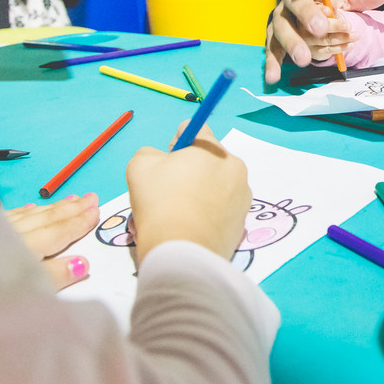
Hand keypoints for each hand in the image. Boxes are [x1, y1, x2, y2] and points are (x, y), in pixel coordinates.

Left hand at [6, 193, 100, 289]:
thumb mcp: (23, 294)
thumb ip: (53, 277)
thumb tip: (84, 263)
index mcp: (28, 248)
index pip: (59, 232)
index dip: (79, 222)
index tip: (96, 210)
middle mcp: (15, 234)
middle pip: (48, 219)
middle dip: (71, 208)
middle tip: (90, 197)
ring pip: (31, 214)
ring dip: (53, 207)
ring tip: (71, 199)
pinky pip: (11, 215)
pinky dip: (25, 211)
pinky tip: (31, 207)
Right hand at [125, 123, 251, 264]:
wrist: (181, 253)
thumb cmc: (160, 203)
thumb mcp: (140, 166)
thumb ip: (150, 153)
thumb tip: (162, 158)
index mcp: (213, 149)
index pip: (196, 129)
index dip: (177, 143)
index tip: (167, 162)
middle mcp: (235, 168)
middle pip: (209, 159)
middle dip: (190, 169)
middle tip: (169, 191)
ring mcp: (243, 196)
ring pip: (217, 184)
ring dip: (201, 191)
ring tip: (179, 212)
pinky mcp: (243, 221)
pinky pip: (223, 208)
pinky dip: (209, 212)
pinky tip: (191, 225)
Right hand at [263, 0, 383, 83]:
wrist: (314, 23)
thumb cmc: (330, 10)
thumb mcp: (349, 3)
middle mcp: (292, 0)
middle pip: (297, 5)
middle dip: (308, 15)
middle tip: (321, 29)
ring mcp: (281, 20)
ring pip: (284, 30)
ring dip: (294, 44)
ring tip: (304, 58)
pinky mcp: (274, 39)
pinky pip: (272, 51)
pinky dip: (272, 64)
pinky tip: (273, 77)